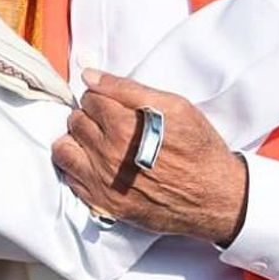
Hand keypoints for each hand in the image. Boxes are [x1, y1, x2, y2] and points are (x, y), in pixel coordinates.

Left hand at [52, 70, 248, 245]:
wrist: (214, 196)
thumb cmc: (198, 148)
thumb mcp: (174, 106)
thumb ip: (127, 89)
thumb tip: (90, 76)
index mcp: (123, 126)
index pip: (89, 98)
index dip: (102, 98)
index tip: (113, 105)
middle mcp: (108, 155)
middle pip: (75, 121)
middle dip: (89, 117)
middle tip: (109, 124)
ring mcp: (103, 182)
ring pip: (64, 149)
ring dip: (76, 141)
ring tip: (96, 143)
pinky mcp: (104, 204)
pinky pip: (70, 179)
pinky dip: (77, 167)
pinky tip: (95, 164)